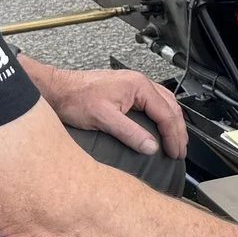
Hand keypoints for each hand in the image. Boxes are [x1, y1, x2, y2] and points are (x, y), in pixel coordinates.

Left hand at [25, 60, 185, 158]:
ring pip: (165, 104)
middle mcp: (139, 82)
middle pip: (171, 108)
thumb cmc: (75, 98)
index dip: (173, 136)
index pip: (166, 114)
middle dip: (178, 131)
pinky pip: (154, 103)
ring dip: (173, 123)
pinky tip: (161, 126)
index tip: (174, 153)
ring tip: (176, 141)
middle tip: (180, 152)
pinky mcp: (127, 90)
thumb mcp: (103, 118)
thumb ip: (129, 133)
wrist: (57, 89)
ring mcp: (134, 85)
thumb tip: (151, 147)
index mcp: (139, 86)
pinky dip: (163, 116)